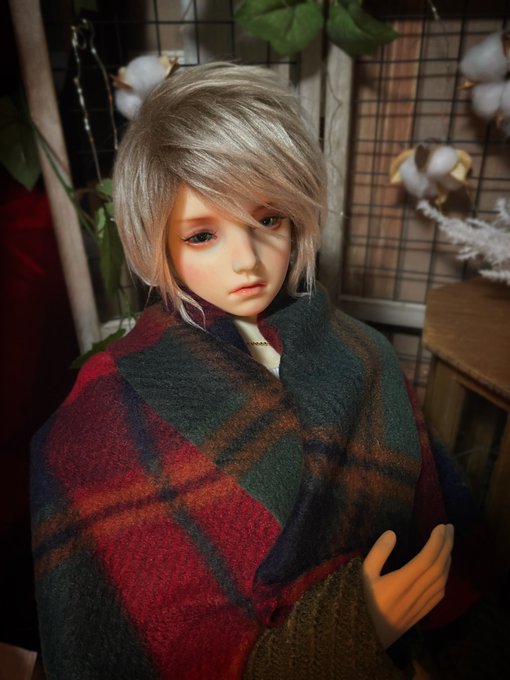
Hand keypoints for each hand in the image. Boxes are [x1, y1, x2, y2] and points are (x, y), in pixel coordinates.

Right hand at [362, 523, 453, 648]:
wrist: (363, 638)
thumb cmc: (359, 602)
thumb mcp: (363, 575)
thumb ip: (377, 553)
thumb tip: (392, 533)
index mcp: (400, 583)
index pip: (426, 559)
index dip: (436, 541)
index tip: (441, 526)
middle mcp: (414, 595)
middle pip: (438, 567)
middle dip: (446, 545)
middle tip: (450, 528)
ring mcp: (419, 606)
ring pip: (441, 581)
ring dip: (447, 560)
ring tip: (447, 544)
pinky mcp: (420, 615)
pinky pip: (439, 594)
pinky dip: (445, 577)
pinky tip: (443, 570)